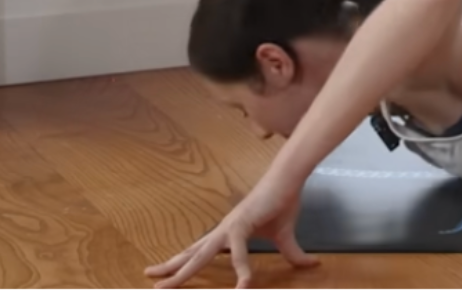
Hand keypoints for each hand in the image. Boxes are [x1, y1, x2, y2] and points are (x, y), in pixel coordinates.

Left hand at [146, 179, 319, 288]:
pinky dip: (241, 270)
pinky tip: (244, 286)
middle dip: (170, 269)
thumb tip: (313, 265)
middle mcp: (222, 231)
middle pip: (191, 254)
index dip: (180, 262)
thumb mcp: (286, 236)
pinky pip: (239, 253)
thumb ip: (293, 254)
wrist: (289, 179)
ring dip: (183, 271)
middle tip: (149, 278)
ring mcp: (229, 228)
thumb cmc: (283, 201)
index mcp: (228, 233)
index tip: (161, 273)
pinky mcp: (242, 225)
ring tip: (167, 285)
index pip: (198, 250)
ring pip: (201, 255)